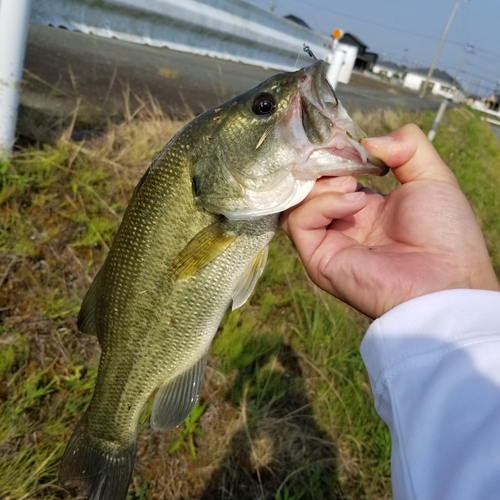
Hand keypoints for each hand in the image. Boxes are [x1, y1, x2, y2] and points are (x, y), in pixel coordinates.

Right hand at [281, 124, 499, 318]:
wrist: (445, 279)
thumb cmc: (445, 233)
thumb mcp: (432, 176)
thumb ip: (407, 146)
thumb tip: (367, 140)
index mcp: (364, 207)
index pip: (330, 176)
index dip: (334, 156)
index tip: (344, 142)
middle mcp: (341, 224)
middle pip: (308, 187)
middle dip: (322, 167)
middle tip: (343, 160)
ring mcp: (328, 242)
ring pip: (297, 203)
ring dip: (321, 186)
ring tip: (353, 185)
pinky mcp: (318, 258)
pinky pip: (298, 222)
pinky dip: (321, 205)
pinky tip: (353, 203)